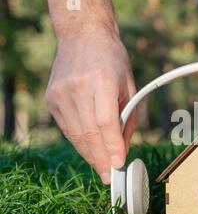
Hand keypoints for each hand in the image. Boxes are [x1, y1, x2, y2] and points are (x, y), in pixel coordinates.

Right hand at [45, 32, 137, 183]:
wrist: (82, 36)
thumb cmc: (113, 60)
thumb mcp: (130, 85)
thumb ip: (129, 117)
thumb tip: (123, 149)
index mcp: (101, 80)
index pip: (105, 122)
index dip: (112, 146)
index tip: (119, 165)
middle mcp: (78, 87)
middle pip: (88, 133)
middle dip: (100, 159)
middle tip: (110, 177)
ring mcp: (60, 93)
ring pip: (75, 135)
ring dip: (90, 155)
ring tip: (102, 168)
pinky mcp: (51, 98)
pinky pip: (67, 128)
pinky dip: (79, 142)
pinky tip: (90, 151)